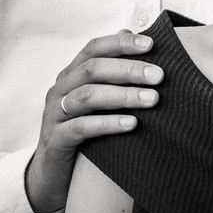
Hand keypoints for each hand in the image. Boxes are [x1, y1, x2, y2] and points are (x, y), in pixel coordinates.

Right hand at [24, 31, 163, 212]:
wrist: (53, 176)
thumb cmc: (84, 131)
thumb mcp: (98, 100)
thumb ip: (114, 72)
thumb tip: (137, 37)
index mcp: (71, 74)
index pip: (95, 48)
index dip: (121, 44)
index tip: (151, 45)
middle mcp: (60, 89)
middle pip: (93, 69)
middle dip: (129, 70)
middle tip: (159, 76)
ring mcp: (54, 114)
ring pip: (87, 96)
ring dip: (123, 95)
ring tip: (153, 99)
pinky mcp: (55, 140)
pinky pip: (81, 127)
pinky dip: (108, 123)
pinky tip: (132, 124)